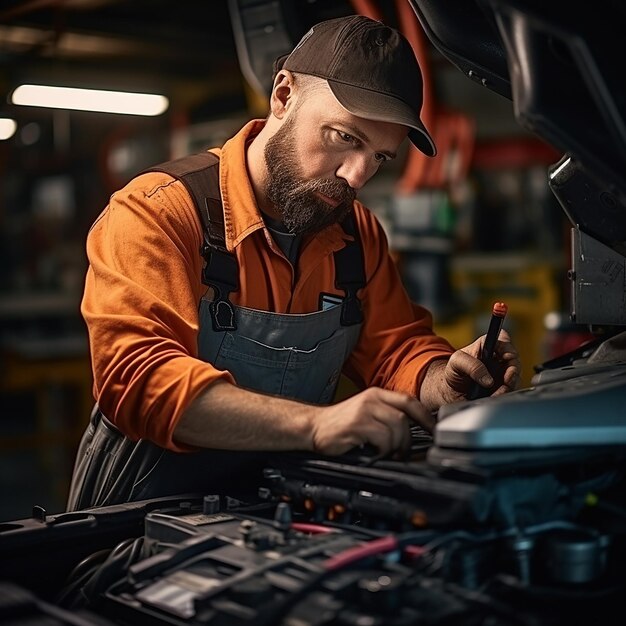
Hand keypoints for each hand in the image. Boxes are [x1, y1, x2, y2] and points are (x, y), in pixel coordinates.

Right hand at [311, 387, 434, 456]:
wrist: (311, 427)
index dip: (425, 416)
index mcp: (376, 394)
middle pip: (405, 417)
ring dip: (395, 446)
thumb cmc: (339, 426)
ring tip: (386, 453)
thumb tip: (411, 432)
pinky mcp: (356, 424)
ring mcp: (364, 410)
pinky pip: (383, 438)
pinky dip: (383, 449)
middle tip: (400, 452)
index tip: (434, 430)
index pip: (409, 401)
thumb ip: (386, 416)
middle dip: (407, 440)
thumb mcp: (365, 414)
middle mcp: (371, 399)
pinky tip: (374, 452)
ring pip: (396, 428)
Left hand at [421, 330, 520, 407]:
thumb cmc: (453, 371)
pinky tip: (493, 397)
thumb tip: (489, 380)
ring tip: (494, 394)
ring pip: (516, 377)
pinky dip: (504, 395)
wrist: (451, 392)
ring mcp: (502, 372)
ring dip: (508, 387)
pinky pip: (511, 390)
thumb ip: (471, 366)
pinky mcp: (503, 386)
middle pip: (514, 361)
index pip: (503, 340)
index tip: (506, 359)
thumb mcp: (456, 362)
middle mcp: (497, 357)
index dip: (508, 349)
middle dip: (512, 373)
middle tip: (505, 382)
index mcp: (487, 345)